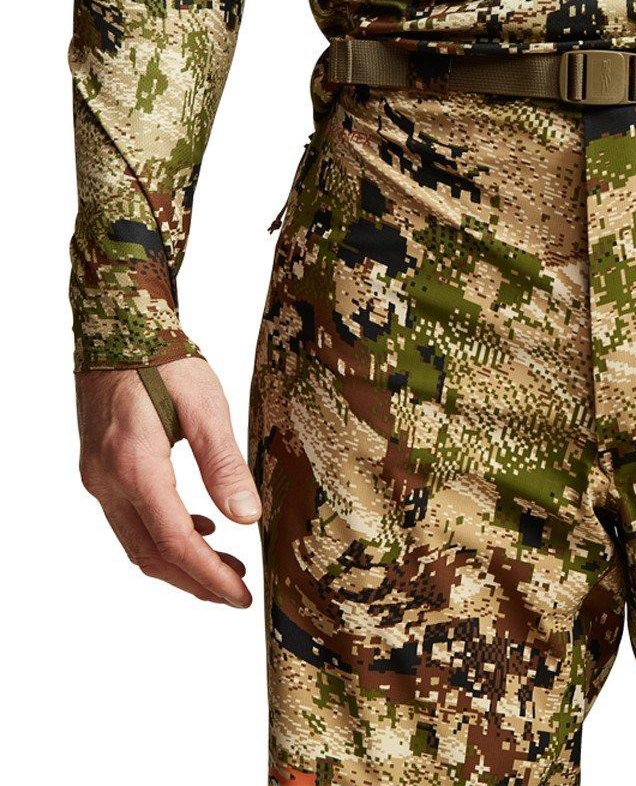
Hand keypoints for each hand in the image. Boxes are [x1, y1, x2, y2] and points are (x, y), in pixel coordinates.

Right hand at [76, 356, 259, 606]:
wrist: (116, 328)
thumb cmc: (163, 360)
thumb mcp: (205, 406)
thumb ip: (224, 463)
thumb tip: (248, 517)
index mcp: (134, 466)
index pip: (172, 541)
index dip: (207, 576)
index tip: (241, 596)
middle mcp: (107, 480)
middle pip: (149, 554)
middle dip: (194, 582)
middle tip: (238, 594)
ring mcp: (98, 478)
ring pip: (136, 542)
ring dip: (179, 562)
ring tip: (226, 566)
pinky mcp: (101, 469)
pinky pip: (129, 519)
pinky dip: (163, 536)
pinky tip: (200, 529)